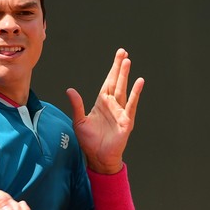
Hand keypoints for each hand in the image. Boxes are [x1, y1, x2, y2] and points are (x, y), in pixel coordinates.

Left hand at [66, 48, 144, 173]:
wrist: (98, 157)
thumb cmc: (89, 141)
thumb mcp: (79, 121)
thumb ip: (76, 105)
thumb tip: (70, 90)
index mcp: (101, 103)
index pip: (107, 83)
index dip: (111, 70)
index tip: (117, 57)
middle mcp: (112, 105)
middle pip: (116, 82)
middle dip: (119, 67)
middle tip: (123, 52)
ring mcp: (120, 111)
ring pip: (123, 89)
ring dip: (125, 76)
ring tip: (127, 61)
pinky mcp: (126, 120)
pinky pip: (131, 104)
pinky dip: (135, 93)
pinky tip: (139, 82)